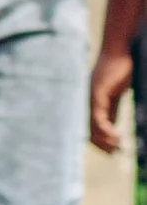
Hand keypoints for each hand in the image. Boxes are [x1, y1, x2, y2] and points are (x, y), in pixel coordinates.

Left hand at [90, 38, 136, 157]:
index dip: (98, 142)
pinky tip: (117, 136)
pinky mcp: (97, 93)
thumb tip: (111, 128)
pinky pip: (99, 116)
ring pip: (92, 126)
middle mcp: (86, 101)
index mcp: (90, 102)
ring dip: (105, 140)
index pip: (88, 128)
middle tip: (115, 153)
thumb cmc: (118, 69)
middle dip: (101, 145)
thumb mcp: (115, 95)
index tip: (111, 152)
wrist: (119, 50)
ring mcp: (90, 97)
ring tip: (117, 148)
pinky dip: (107, 130)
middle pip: (88, 130)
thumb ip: (111, 110)